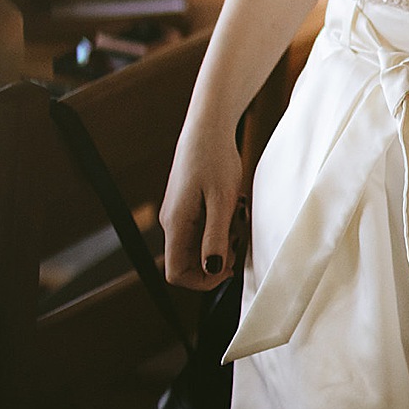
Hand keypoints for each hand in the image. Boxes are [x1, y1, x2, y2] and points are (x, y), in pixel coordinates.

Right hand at [160, 118, 249, 290]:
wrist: (208, 127)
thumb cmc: (215, 159)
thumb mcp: (222, 201)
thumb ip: (215, 237)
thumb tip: (212, 270)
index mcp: (175, 224)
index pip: (176, 274)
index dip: (202, 281)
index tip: (228, 267)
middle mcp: (171, 222)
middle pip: (189, 262)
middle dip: (217, 256)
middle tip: (238, 234)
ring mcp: (178, 213)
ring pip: (198, 244)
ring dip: (222, 238)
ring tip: (237, 213)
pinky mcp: (186, 205)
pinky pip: (202, 228)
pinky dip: (220, 224)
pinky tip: (233, 205)